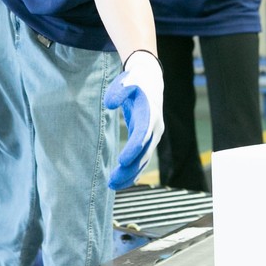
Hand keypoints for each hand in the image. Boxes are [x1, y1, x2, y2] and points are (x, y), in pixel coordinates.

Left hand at [104, 50, 163, 189]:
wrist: (150, 80)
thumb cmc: (135, 81)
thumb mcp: (126, 82)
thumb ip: (117, 92)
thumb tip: (109, 105)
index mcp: (150, 114)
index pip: (142, 135)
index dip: (133, 149)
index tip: (122, 161)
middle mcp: (155, 127)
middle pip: (144, 153)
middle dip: (129, 168)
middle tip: (112, 181)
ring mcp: (154, 135)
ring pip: (144, 159)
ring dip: (130, 173)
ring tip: (113, 185)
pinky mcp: (149, 139)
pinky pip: (143, 158)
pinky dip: (134, 170)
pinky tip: (123, 182)